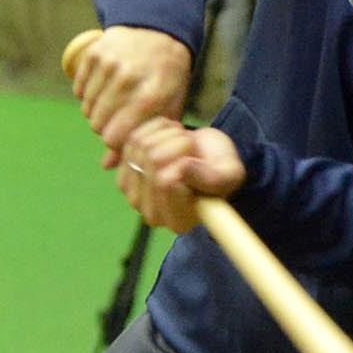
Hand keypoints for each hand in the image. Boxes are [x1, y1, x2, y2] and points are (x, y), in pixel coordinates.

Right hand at [71, 26, 191, 167]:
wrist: (159, 32)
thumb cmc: (167, 78)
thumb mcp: (166, 109)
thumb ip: (141, 139)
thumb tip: (107, 166)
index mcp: (152, 95)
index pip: (115, 136)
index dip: (116, 143)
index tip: (123, 138)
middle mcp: (129, 78)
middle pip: (98, 125)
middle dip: (106, 129)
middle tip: (119, 121)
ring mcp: (109, 63)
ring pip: (86, 109)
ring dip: (96, 112)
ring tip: (113, 105)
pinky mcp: (94, 53)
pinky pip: (79, 91)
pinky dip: (87, 95)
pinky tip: (104, 90)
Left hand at [117, 120, 245, 233]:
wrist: (204, 157)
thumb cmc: (219, 168)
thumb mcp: (229, 173)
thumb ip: (211, 178)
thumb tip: (181, 169)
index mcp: (179, 222)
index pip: (166, 182)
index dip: (183, 161)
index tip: (194, 160)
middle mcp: (153, 216)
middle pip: (153, 160)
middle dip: (178, 143)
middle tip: (191, 148)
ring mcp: (133, 196)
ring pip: (142, 146)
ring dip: (167, 135)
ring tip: (182, 143)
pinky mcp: (123, 174)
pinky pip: (132, 138)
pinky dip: (154, 130)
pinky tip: (167, 136)